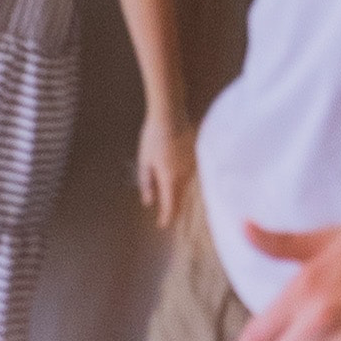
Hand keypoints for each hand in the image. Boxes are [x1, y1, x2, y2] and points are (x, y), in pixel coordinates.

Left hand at [132, 106, 192, 231]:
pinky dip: (183, 181)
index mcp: (170, 178)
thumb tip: (148, 202)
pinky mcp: (196, 157)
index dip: (166, 217)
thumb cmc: (154, 137)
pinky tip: (179, 179)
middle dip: (173, 208)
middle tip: (167, 218)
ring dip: (178, 194)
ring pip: (186, 186)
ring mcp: (193, 166)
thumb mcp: (144, 161)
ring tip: (172, 201)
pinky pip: (189, 174)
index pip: (170, 204)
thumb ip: (147, 183)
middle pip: (180, 197)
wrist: (171, 115)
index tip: (162, 226)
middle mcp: (185, 175)